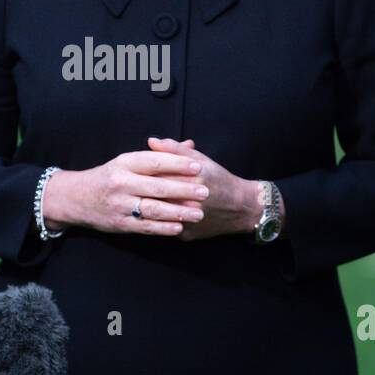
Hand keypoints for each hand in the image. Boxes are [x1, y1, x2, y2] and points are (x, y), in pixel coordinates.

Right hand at [41, 146, 208, 236]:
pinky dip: (163, 228)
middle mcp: (121, 183)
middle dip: (183, 189)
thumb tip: (190, 146)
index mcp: (124, 163)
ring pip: (153, 209)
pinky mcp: (119, 224)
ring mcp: (119, 205)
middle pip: (157, 186)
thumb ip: (160, 155)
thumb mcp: (128, 161)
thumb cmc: (109, 177)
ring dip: (178, 211)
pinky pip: (144, 226)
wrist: (76, 198)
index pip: (154, 162)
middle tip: (205, 191)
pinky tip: (179, 227)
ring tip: (198, 212)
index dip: (177, 164)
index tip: (198, 167)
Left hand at [146, 137, 260, 240]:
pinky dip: (157, 219)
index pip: (158, 174)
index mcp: (192, 179)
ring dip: (146, 205)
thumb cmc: (219, 179)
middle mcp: (190, 201)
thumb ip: (175, 149)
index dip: (144, 171)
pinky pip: (164, 226)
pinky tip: (152, 212)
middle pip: (154, 194)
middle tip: (134, 184)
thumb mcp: (200, 160)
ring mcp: (187, 220)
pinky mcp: (185, 234)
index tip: (136, 169)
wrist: (240, 207)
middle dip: (143, 189)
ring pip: (156, 212)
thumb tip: (151, 141)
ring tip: (140, 197)